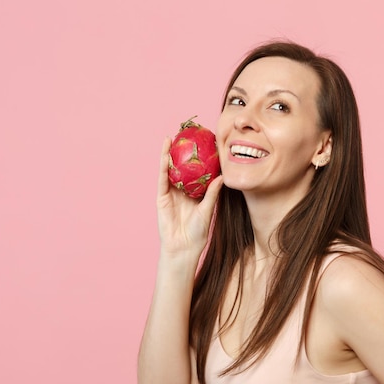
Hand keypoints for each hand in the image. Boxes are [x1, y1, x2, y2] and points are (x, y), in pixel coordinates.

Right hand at [156, 136, 222, 254]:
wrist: (183, 247)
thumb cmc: (198, 232)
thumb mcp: (208, 209)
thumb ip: (212, 193)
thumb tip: (222, 177)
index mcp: (193, 192)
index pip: (195, 171)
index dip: (198, 158)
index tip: (203, 143)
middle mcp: (181, 190)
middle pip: (181, 167)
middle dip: (181, 152)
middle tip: (185, 134)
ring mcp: (170, 193)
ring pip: (169, 170)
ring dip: (169, 154)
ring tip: (171, 138)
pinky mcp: (161, 197)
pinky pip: (162, 179)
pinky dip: (163, 166)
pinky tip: (164, 154)